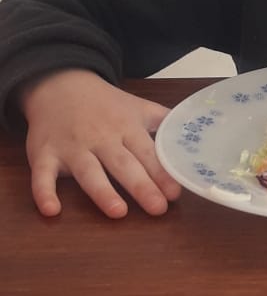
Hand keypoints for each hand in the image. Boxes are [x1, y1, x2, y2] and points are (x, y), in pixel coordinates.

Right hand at [19, 69, 180, 218]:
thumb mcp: (137, 107)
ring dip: (102, 191)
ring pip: (88, 171)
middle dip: (141, 186)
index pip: (147, 153)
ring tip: (118, 212)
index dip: (162, 173)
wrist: (58, 83)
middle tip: (158, 208)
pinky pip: (42, 175)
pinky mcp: (44, 153)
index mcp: (126, 127)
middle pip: (123, 164)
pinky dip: (43, 192)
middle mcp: (101, 138)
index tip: (175, 193)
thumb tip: (196, 138)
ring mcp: (71, 147)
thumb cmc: (104, 103)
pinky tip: (51, 210)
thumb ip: (164, 123)